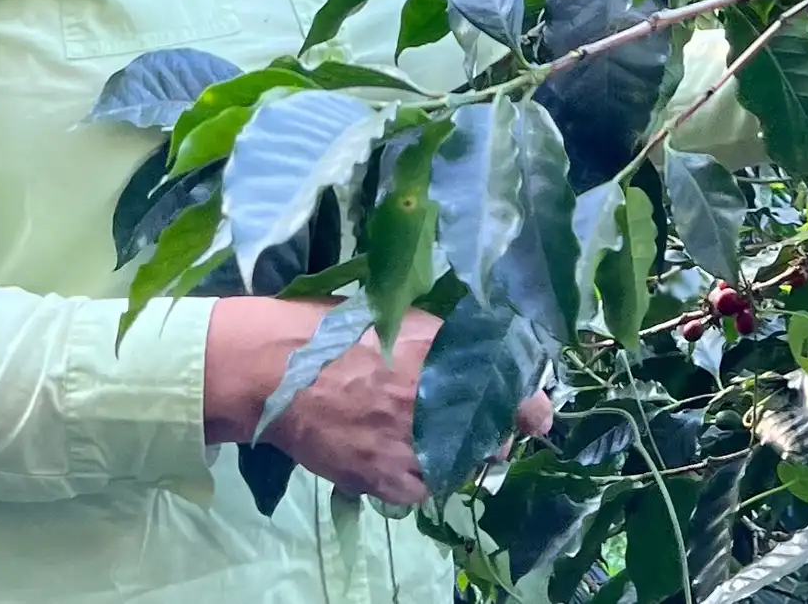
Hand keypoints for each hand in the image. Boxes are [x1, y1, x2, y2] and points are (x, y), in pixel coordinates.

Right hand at [203, 299, 551, 506]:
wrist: (273, 369)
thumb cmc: (331, 331)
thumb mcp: (398, 315)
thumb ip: (444, 335)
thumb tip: (484, 339)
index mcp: (446, 356)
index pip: (520, 395)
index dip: (531, 407)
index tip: (533, 413)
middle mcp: (438, 403)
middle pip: (495, 438)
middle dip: (490, 433)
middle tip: (470, 423)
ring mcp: (411, 445)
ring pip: (460, 468)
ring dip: (454, 458)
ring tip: (428, 440)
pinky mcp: (384, 477)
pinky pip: (422, 492)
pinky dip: (419, 481)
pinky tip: (401, 459)